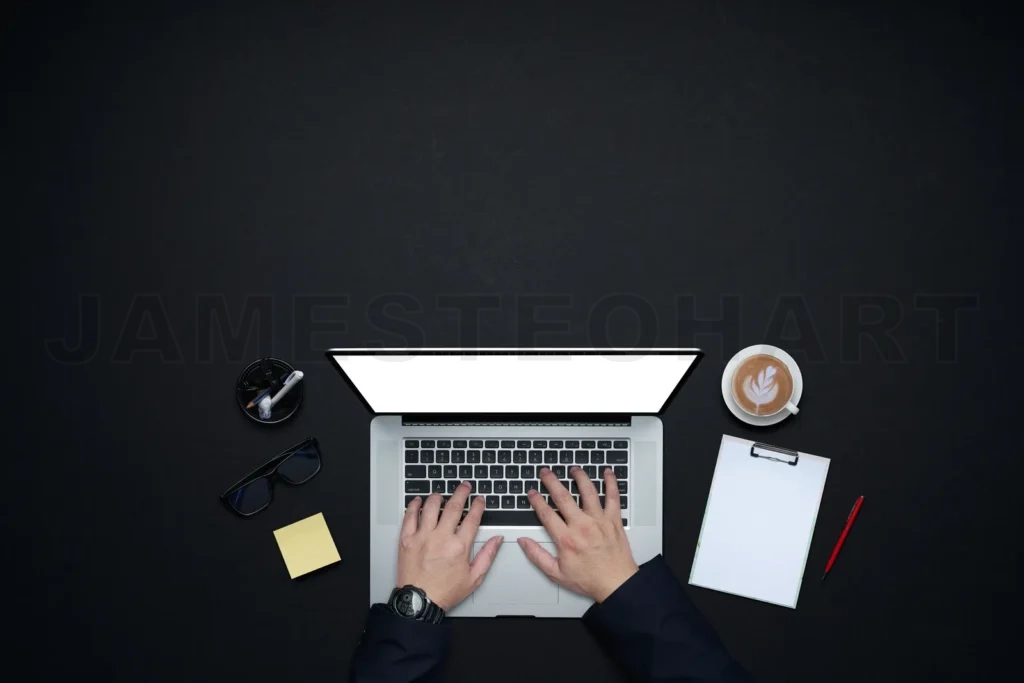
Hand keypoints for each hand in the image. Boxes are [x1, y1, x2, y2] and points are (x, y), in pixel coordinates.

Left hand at [398, 482, 502, 610]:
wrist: (418, 602)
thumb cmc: (444, 592)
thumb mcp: (474, 577)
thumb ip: (488, 555)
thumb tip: (497, 540)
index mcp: (459, 547)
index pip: (472, 518)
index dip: (477, 505)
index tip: (479, 499)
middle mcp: (441, 538)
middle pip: (453, 506)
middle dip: (461, 493)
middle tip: (465, 486)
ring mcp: (422, 537)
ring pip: (431, 507)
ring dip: (438, 496)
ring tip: (442, 494)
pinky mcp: (407, 539)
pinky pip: (409, 516)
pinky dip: (414, 506)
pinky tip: (418, 501)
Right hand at [518, 466, 638, 602]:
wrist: (617, 584)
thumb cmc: (589, 580)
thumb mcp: (556, 573)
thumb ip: (537, 556)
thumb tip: (524, 542)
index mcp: (566, 539)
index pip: (546, 513)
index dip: (536, 500)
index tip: (532, 492)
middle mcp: (582, 526)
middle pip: (563, 497)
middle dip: (552, 481)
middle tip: (545, 472)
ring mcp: (599, 521)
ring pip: (588, 492)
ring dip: (580, 477)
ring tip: (573, 469)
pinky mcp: (614, 521)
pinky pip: (613, 497)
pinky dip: (611, 483)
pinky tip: (608, 473)